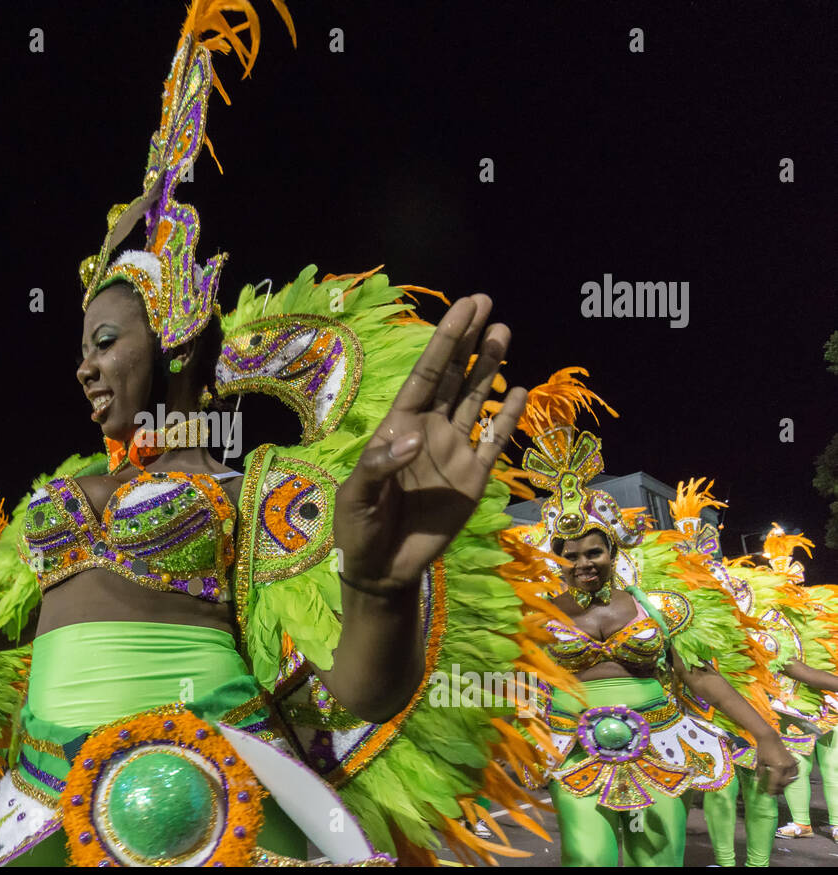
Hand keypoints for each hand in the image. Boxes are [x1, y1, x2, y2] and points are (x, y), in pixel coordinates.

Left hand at [334, 295, 526, 590]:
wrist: (382, 569)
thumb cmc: (359, 528)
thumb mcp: (357, 496)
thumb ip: (381, 465)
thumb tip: (417, 437)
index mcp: (399, 426)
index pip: (426, 375)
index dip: (444, 341)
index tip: (464, 308)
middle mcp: (429, 429)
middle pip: (453, 376)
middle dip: (468, 341)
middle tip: (486, 302)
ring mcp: (453, 451)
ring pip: (476, 399)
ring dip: (489, 367)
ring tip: (502, 332)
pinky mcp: (473, 478)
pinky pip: (494, 441)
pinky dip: (509, 417)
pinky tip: (521, 391)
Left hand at [758, 743, 798, 795]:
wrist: (770, 738)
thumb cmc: (763, 749)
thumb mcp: (760, 762)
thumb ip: (761, 773)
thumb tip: (758, 782)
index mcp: (777, 767)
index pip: (776, 782)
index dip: (772, 789)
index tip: (769, 794)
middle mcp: (787, 766)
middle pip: (785, 782)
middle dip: (779, 788)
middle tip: (774, 792)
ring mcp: (792, 763)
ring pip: (792, 779)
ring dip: (786, 784)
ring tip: (780, 787)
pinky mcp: (794, 761)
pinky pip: (795, 773)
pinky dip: (792, 777)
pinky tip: (787, 780)